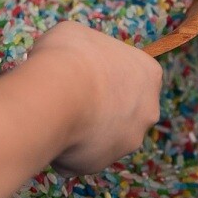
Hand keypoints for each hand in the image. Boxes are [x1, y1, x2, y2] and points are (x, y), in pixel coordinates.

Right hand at [26, 22, 162, 174]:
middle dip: (99, 103)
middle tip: (68, 92)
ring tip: (54, 111)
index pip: (131, 73)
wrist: (56, 94)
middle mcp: (148, 110)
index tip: (82, 68)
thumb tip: (73, 58)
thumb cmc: (69, 55)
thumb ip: (86, 49)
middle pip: (123, 108)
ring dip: (82, 126)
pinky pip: (79, 155)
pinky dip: (64, 147)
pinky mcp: (100, 164)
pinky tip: (49, 131)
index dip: (104, 70)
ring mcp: (127, 141)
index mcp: (149, 73)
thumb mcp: (76, 33)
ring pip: (102, 135)